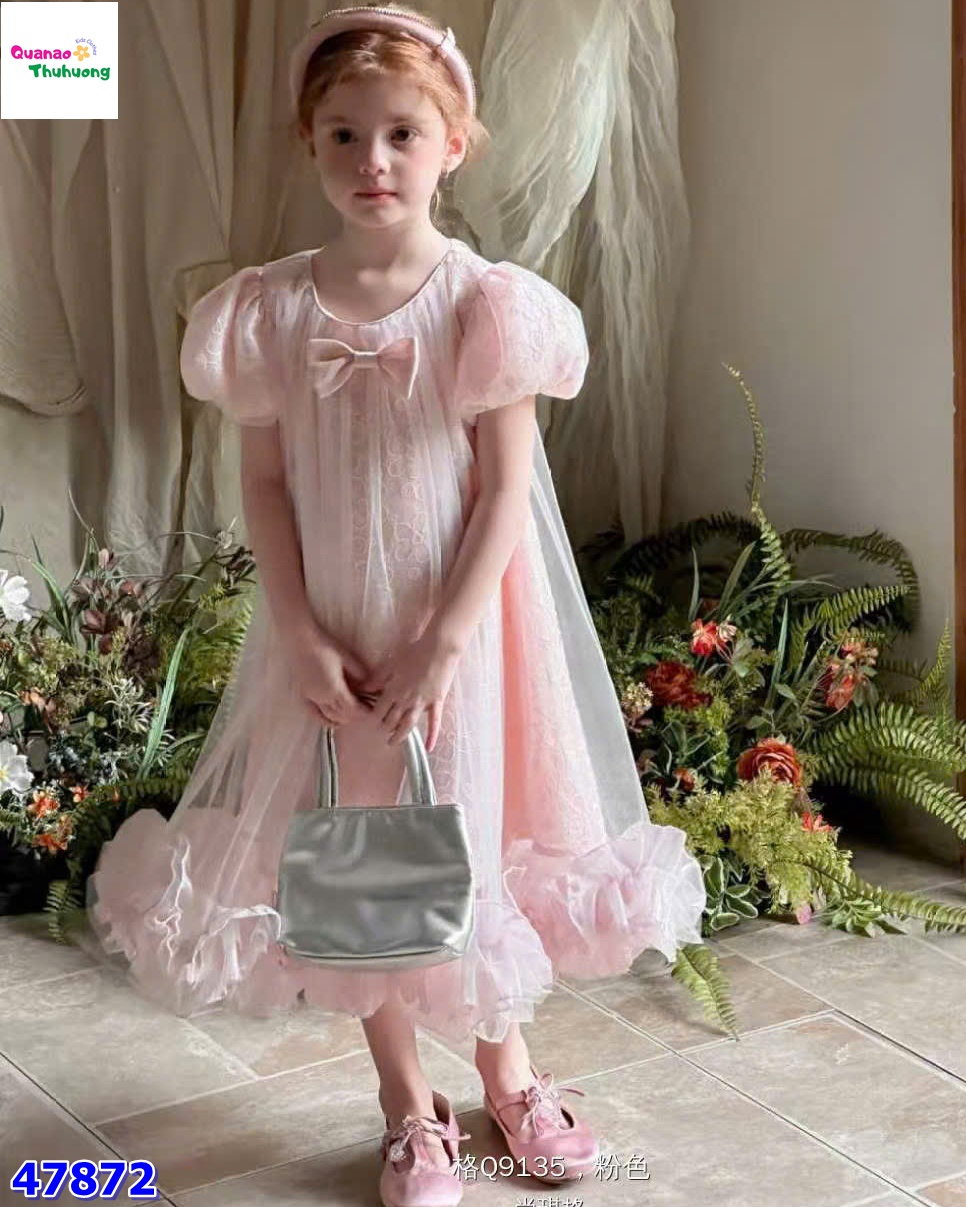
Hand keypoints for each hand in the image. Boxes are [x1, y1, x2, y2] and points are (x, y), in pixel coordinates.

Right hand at [280, 624, 374, 728]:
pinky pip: (316, 715)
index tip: (373, 711)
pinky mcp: (304, 696)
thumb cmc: (325, 646)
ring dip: (344, 719)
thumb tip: (373, 687)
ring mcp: (311, 698)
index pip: (353, 709)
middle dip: (357, 716)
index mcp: (334, 689)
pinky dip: (327, 721)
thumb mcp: (347, 658)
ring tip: (355, 714)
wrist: (300, 641)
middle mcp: (322, 697)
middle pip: (343, 716)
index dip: (364, 712)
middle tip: (367, 711)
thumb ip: (360, 675)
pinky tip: (335, 722)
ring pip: (330, 718)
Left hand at [357, 631, 461, 750]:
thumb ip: (376, 679)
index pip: (379, 710)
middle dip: (384, 727)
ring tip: (393, 742)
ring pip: (408, 724)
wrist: (438, 648)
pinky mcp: (436, 702)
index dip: (373, 717)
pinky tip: (429, 747)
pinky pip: (434, 722)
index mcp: (393, 690)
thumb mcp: (391, 664)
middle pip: (391, 720)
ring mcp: (422, 703)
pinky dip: (431, 735)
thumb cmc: (414, 652)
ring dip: (399, 735)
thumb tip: (361, 688)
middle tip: (380, 733)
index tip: (369, 722)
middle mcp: (405, 700)